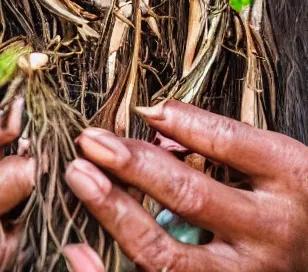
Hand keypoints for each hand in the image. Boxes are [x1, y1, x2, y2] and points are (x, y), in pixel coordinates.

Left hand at [63, 101, 307, 271]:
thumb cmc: (294, 198)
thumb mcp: (275, 161)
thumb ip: (224, 141)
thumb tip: (156, 119)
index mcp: (289, 179)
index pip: (228, 143)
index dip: (181, 122)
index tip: (140, 109)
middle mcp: (270, 232)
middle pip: (191, 196)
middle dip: (133, 165)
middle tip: (92, 141)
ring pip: (168, 254)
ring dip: (115, 212)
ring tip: (81, 177)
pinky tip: (77, 251)